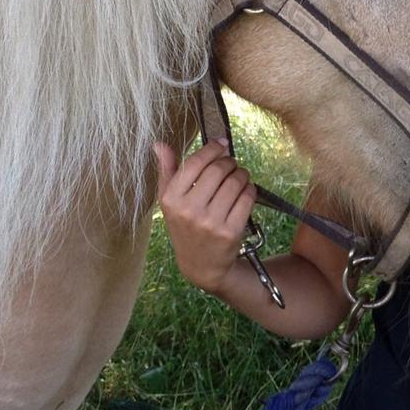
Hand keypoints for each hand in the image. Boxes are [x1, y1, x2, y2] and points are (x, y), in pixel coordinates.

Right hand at [154, 139, 256, 295]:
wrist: (201, 265)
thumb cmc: (185, 226)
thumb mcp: (169, 202)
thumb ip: (166, 171)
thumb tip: (159, 144)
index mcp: (171, 199)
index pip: (196, 163)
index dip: (212, 149)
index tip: (221, 144)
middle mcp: (189, 210)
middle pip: (218, 170)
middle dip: (229, 162)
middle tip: (231, 164)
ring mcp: (210, 222)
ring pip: (235, 182)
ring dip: (242, 174)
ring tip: (239, 176)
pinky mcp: (230, 231)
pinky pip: (247, 198)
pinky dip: (250, 189)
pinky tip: (245, 190)